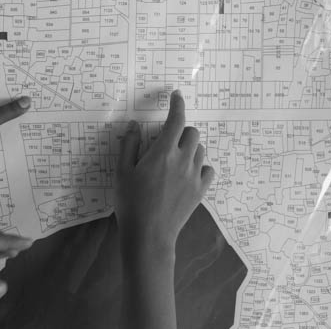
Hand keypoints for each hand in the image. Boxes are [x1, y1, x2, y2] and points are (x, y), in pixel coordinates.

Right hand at [116, 90, 214, 250]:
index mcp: (162, 152)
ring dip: (190, 147)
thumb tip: (134, 125)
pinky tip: (188, 174)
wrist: (149, 235)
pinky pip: (208, 170)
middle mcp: (183, 160)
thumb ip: (129, 145)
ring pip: (200, 150)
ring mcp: (194, 176)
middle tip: (167, 141)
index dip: (177, 105)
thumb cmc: (131, 202)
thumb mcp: (122, 172)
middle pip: (192, 133)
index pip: (175, 120)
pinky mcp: (200, 191)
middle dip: (181, 130)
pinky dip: (200, 166)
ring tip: (175, 159)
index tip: (176, 96)